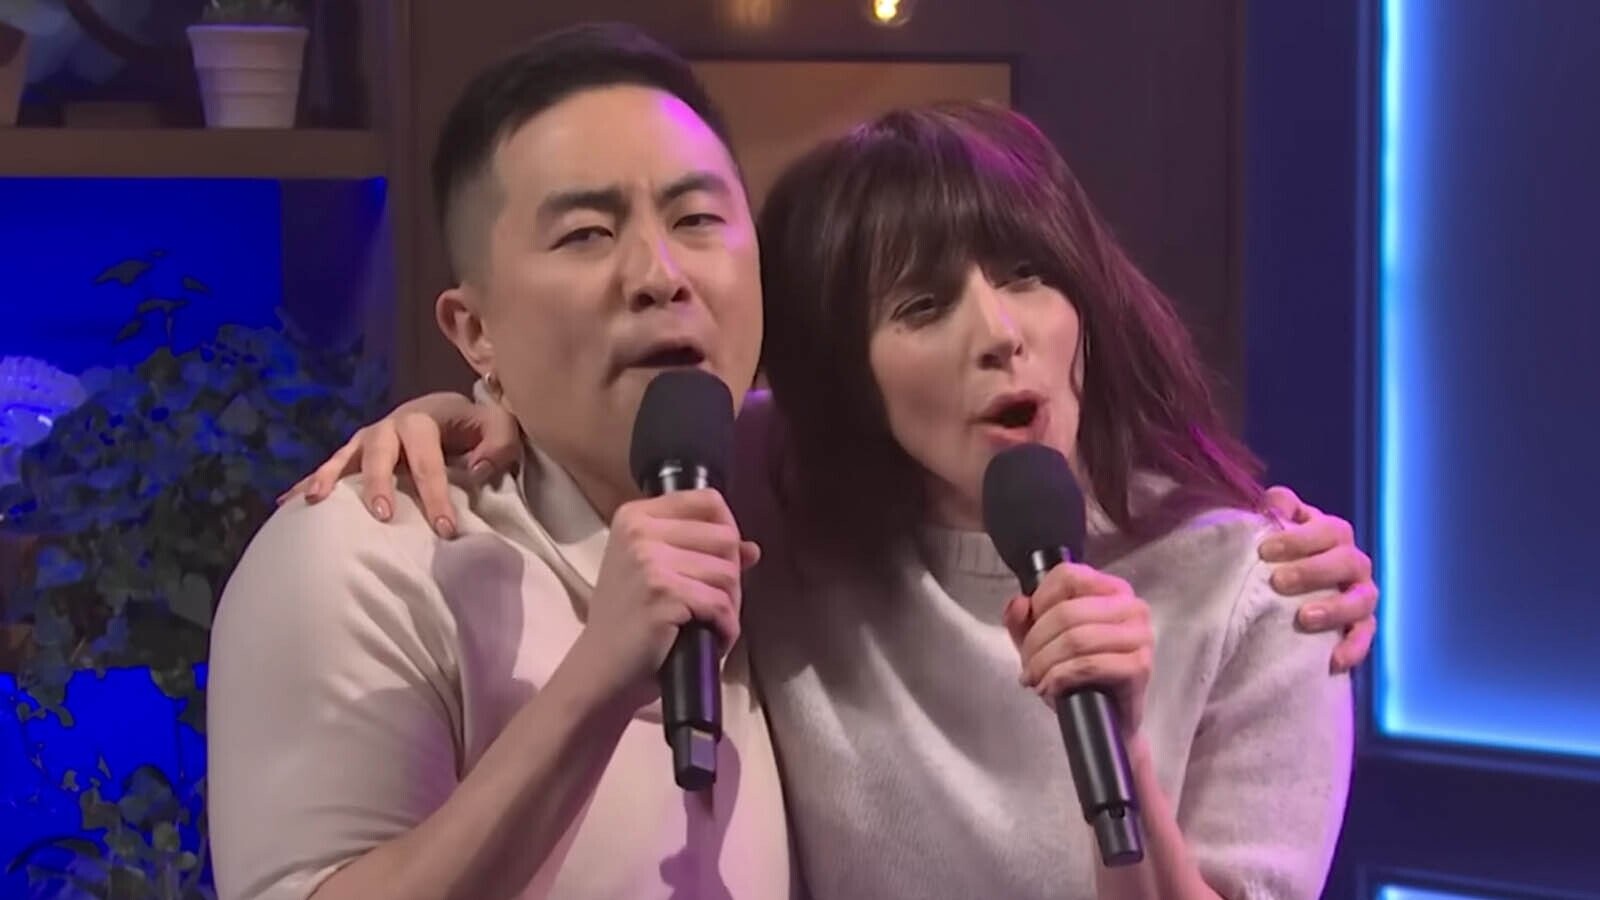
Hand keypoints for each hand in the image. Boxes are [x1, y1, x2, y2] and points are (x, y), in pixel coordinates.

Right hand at [277, 391, 521, 537]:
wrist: (450, 412)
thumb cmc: (476, 428)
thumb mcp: (499, 428)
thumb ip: (498, 444)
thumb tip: (477, 470)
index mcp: (424, 418)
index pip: (428, 458)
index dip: (436, 494)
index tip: (445, 529)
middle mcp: (390, 425)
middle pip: (380, 453)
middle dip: (379, 484)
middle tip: (383, 516)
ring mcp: (368, 438)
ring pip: (345, 457)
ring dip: (330, 478)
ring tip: (316, 502)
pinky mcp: (356, 452)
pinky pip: (330, 467)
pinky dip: (309, 482)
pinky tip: (286, 503)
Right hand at [574, 489, 760, 712]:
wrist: (600, 670)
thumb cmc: (628, 623)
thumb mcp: (655, 574)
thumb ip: (701, 552)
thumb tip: (752, 549)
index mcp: (635, 516)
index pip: (708, 501)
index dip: (728, 531)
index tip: (721, 561)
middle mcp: (640, 531)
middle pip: (725, 537)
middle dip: (732, 576)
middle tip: (715, 604)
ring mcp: (650, 560)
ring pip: (729, 573)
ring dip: (730, 606)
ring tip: (710, 623)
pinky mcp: (664, 593)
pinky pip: (722, 605)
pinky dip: (726, 628)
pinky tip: (711, 639)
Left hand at [1002, 563, 1153, 736]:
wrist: (1108, 720)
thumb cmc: (1080, 676)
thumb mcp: (1042, 641)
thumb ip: (1023, 619)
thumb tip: (1019, 604)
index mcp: (1110, 589)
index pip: (1067, 576)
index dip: (1039, 601)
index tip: (1030, 628)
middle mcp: (1131, 606)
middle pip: (1067, 611)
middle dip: (1036, 642)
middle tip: (1026, 667)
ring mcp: (1139, 636)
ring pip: (1075, 639)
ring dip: (1044, 663)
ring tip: (1036, 679)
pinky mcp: (1140, 666)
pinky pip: (1089, 664)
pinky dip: (1060, 678)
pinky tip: (1050, 688)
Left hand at [1260, 486, 1378, 673]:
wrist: (1275, 591)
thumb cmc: (1272, 554)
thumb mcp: (1268, 528)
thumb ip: (1273, 510)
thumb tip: (1272, 503)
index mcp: (1332, 535)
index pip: (1328, 530)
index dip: (1300, 538)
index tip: (1265, 551)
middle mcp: (1353, 563)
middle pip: (1348, 562)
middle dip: (1314, 571)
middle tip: (1279, 581)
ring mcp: (1359, 595)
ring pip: (1362, 600)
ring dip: (1335, 608)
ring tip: (1304, 618)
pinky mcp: (1360, 626)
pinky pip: (1365, 637)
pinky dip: (1353, 647)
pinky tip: (1333, 659)